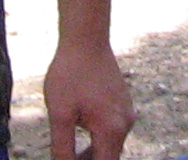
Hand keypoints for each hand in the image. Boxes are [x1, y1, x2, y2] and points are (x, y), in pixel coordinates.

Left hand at [42, 36, 132, 159]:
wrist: (86, 40)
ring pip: (111, 144)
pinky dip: (98, 137)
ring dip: (92, 152)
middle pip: (109, 158)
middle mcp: (125, 123)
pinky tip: (80, 128)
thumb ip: (62, 148)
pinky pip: (113, 129)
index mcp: (112, 130)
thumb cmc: (70, 74)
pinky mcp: (124, 103)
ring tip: (70, 150)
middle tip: (66, 158)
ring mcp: (127, 112)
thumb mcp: (60, 115)